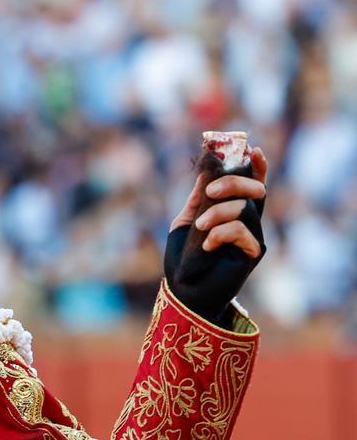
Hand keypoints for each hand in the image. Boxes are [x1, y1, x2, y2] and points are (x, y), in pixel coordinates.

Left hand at [164, 147, 267, 324]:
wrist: (183, 290)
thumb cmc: (183, 259)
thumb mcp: (186, 222)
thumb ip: (197, 199)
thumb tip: (205, 172)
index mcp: (234, 212)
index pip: (252, 185)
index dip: (257, 167)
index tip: (252, 149)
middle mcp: (248, 223)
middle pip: (255, 190)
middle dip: (233, 184)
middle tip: (210, 193)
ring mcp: (253, 238)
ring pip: (245, 208)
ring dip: (218, 213)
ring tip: (201, 227)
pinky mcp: (253, 254)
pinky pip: (243, 231)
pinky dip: (222, 233)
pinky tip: (209, 245)